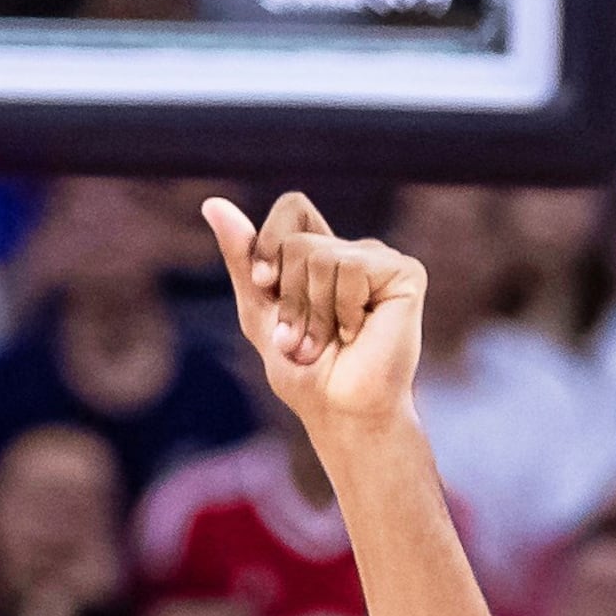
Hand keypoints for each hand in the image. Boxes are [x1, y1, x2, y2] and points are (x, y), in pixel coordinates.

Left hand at [202, 193, 424, 427]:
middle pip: (298, 241)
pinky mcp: (404, 273)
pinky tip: (359, 334)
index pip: (293, 209)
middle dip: (289, 298)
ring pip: (321, 255)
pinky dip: (343, 309)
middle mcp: (352, 252)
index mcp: (321, 256)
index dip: (270, 242)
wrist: (341, 411)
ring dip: (313, 311)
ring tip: (329, 343)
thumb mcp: (259, 312)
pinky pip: (353, 266)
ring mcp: (380, 261)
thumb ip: (241, 259)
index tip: (264, 285)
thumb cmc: (305, 374)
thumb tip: (211, 203)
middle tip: (303, 339)